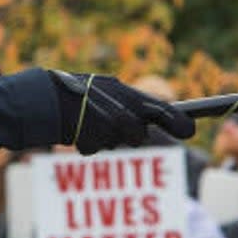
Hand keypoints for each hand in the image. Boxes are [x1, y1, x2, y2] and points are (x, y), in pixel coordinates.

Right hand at [50, 71, 195, 153]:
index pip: (164, 111)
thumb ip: (135, 102)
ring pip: (116, 143)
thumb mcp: (111, 88)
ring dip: (107, 137)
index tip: (189, 131)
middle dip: (128, 133)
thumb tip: (158, 117)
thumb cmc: (81, 91)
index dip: (179, 122)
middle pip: (138, 137)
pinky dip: (89, 142)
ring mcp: (108, 132)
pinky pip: (96, 149)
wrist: (47, 97)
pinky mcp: (92, 145)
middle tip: (113, 121)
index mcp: (130, 97)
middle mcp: (123, 116)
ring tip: (90, 121)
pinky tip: (80, 129)